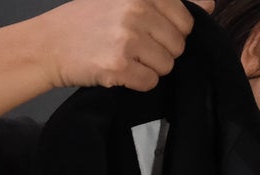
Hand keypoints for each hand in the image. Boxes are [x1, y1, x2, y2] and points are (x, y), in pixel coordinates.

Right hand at [29, 0, 214, 92]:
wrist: (48, 44)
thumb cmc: (88, 21)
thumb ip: (168, 3)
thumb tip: (211, 3)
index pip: (185, 20)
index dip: (170, 33)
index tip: (149, 34)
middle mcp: (138, 11)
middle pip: (178, 45)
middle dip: (161, 52)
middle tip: (134, 50)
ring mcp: (128, 39)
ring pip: (166, 66)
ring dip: (149, 69)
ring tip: (126, 60)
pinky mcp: (118, 66)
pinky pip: (150, 82)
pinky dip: (138, 83)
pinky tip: (120, 72)